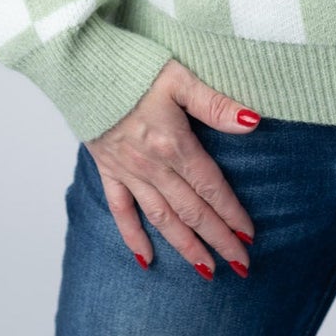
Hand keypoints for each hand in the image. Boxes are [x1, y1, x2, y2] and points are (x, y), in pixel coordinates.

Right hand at [84, 58, 260, 279]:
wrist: (83, 66)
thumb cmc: (134, 66)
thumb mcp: (180, 78)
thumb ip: (215, 104)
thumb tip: (252, 122)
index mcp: (174, 144)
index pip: (211, 188)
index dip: (232, 213)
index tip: (249, 237)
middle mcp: (152, 166)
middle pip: (192, 211)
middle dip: (218, 239)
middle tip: (240, 266)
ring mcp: (128, 171)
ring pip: (162, 218)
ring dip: (185, 246)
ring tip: (205, 270)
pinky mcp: (107, 169)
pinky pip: (121, 211)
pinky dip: (133, 236)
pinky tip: (146, 259)